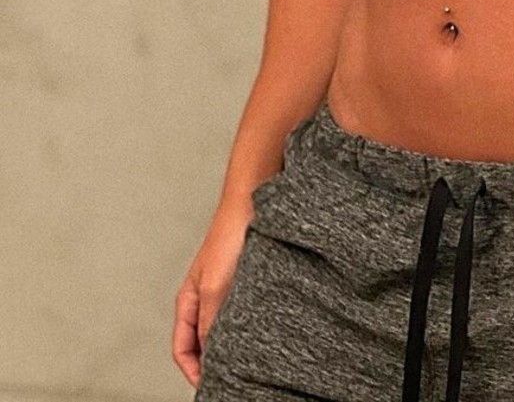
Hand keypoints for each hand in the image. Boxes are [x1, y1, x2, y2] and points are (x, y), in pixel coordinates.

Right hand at [172, 197, 253, 387]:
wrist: (250, 204)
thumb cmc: (229, 237)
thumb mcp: (215, 286)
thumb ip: (210, 320)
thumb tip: (211, 354)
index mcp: (187, 301)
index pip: (181, 349)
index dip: (192, 371)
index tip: (210, 386)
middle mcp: (202, 299)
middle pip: (200, 342)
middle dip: (210, 362)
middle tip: (230, 379)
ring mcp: (221, 290)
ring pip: (219, 328)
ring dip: (228, 345)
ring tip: (245, 361)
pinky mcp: (240, 282)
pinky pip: (237, 313)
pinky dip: (242, 327)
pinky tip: (258, 333)